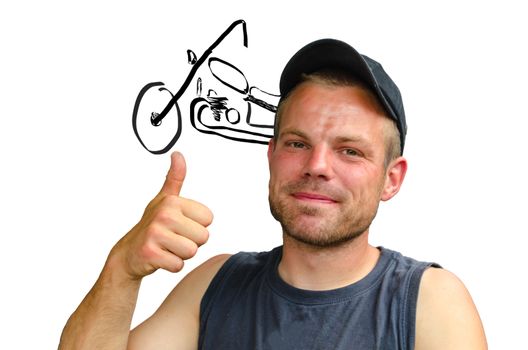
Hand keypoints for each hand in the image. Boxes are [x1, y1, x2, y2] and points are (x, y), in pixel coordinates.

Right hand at [110, 152, 212, 279]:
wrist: (128, 253)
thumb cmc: (152, 224)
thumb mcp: (164, 199)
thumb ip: (175, 178)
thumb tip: (178, 154)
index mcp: (172, 201)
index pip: (208, 219)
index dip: (196, 225)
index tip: (179, 225)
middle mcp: (164, 215)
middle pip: (203, 237)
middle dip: (190, 242)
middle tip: (172, 238)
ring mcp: (155, 234)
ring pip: (192, 252)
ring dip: (181, 254)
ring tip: (167, 247)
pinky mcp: (151, 254)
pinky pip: (179, 265)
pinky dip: (171, 265)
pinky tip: (160, 257)